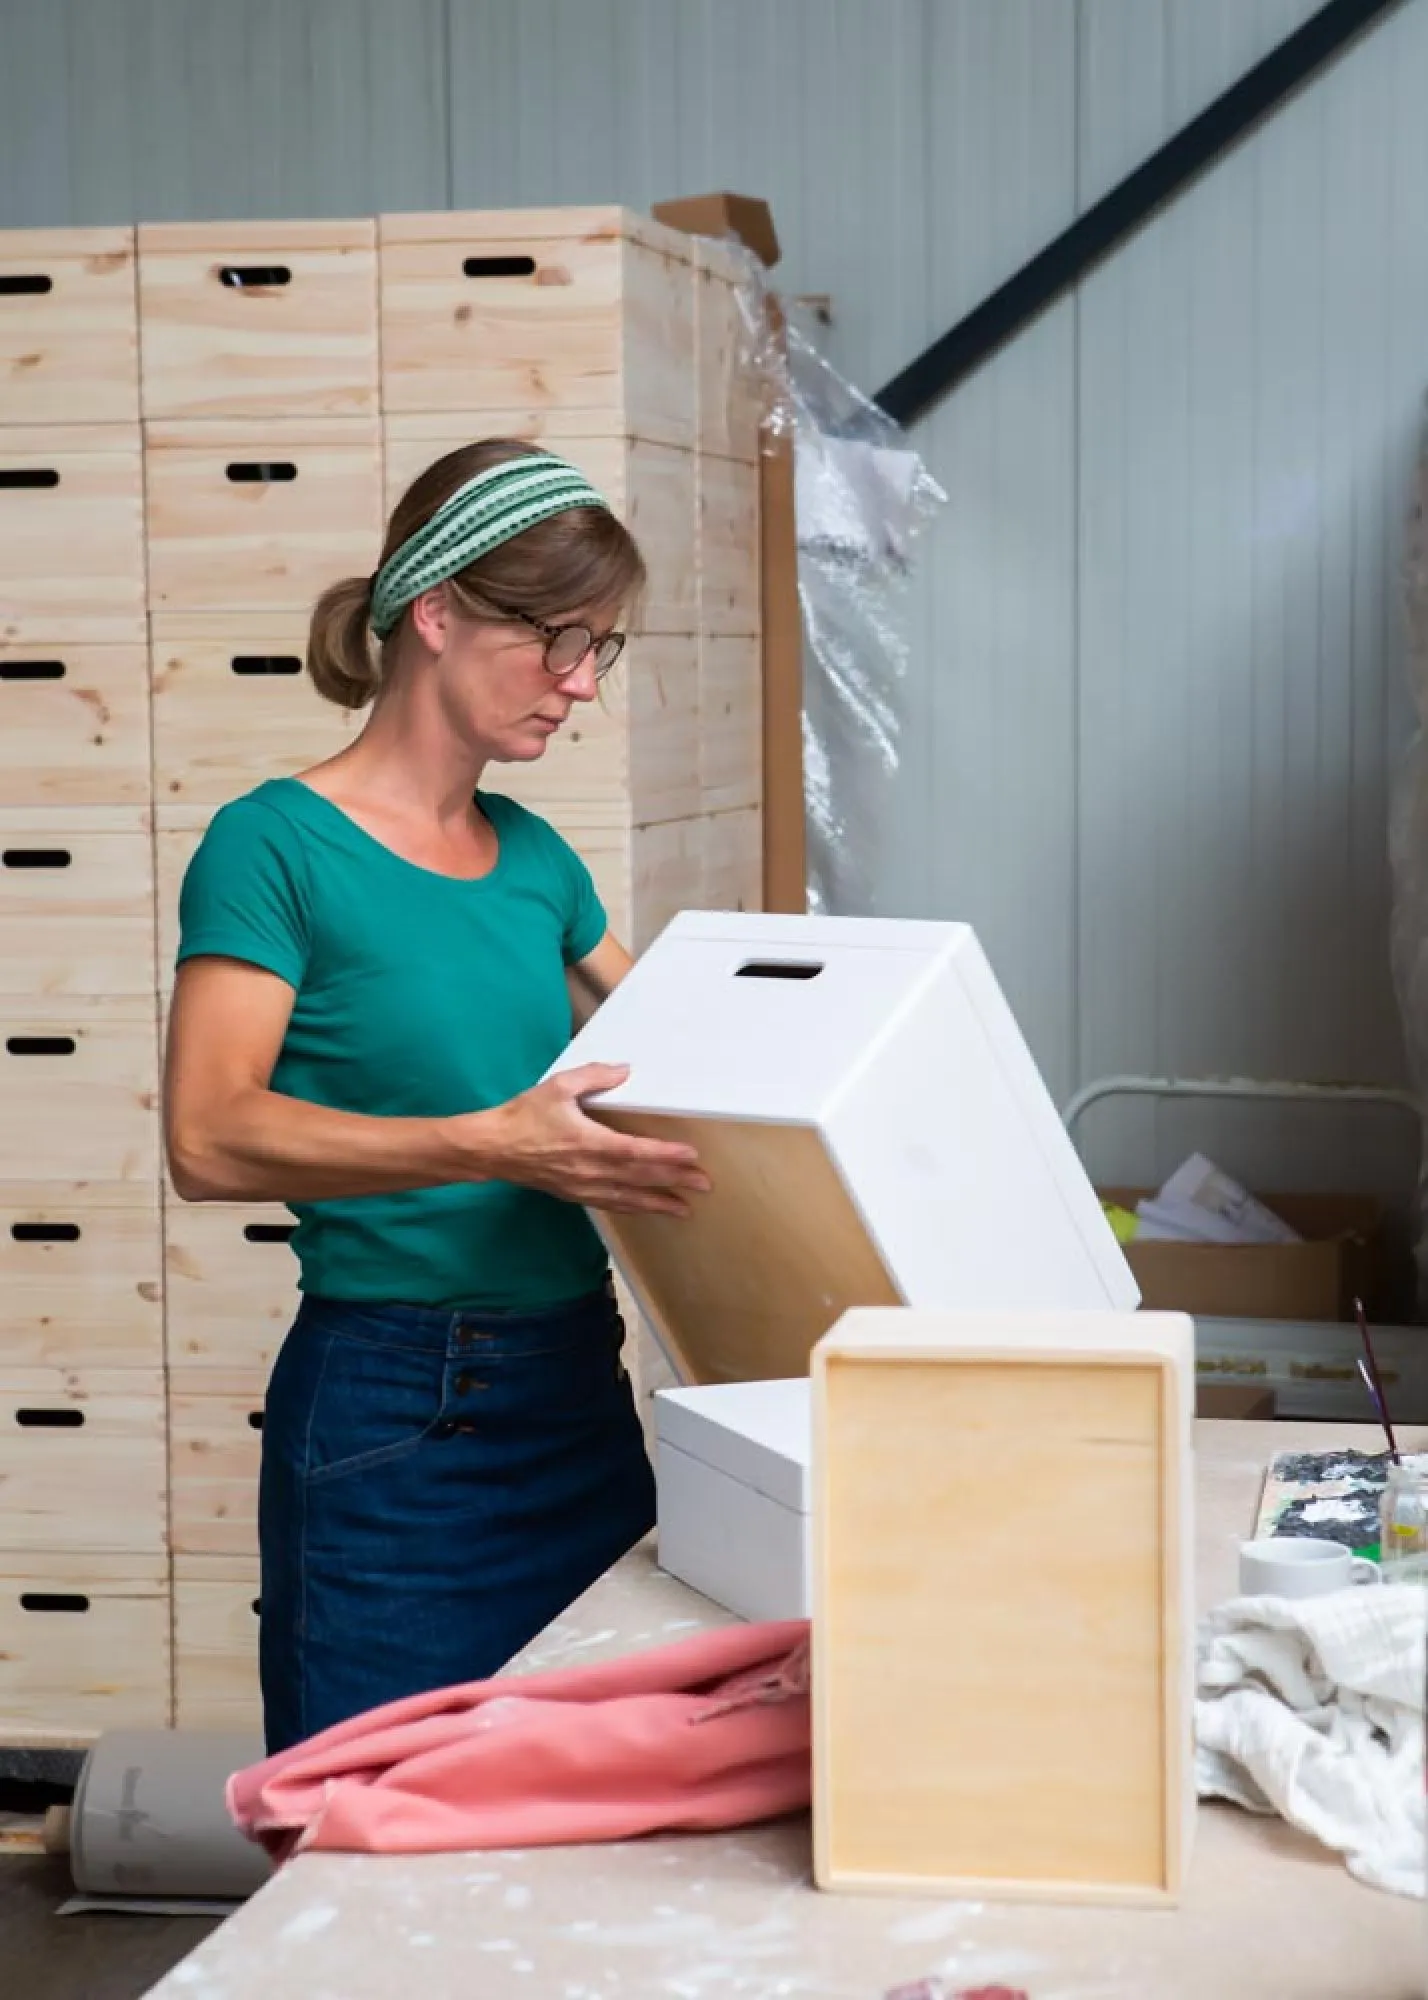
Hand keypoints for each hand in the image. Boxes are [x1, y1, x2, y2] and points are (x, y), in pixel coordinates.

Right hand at [477, 1065, 710, 1217]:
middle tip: (703, 1185)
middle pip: (639, 1178)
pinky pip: (610, 1204)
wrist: (492, 1149)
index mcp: (587, 1142)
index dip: (665, 1156)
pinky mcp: (574, 1194)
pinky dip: (632, 1207)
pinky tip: (646, 1209)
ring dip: (657, 1203)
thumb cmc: (523, 1116)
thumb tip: (624, 1071)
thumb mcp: (558, 1087)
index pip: (635, 1152)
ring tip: (684, 1209)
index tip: (691, 1157)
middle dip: (674, 1182)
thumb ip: (594, 1077)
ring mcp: (582, 1186)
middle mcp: (589, 1170)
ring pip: (628, 1198)